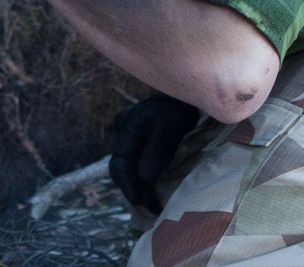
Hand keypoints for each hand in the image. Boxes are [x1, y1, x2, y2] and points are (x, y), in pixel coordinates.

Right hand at [109, 92, 198, 213]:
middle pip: (121, 169)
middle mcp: (122, 131)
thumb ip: (158, 150)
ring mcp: (127, 134)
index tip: (141, 203)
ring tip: (152, 204)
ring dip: (137, 185)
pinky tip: (151, 189)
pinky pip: (133, 161)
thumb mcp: (172, 127)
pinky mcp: (136, 139)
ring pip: (126, 167)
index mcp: (127, 126)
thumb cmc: (178, 108)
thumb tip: (144, 176)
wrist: (183, 93)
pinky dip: (140, 177)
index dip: (129, 187)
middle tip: (151, 209)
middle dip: (134, 190)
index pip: (121, 165)